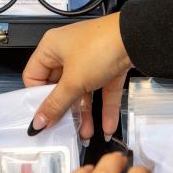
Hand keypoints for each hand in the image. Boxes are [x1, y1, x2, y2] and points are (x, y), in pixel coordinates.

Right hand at [23, 13, 131, 141]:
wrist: (138, 39)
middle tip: (65, 128)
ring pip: (82, 91)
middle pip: (60, 87)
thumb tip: (39, 121)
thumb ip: (56, 104)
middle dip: (65, 110)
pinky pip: (102, 90)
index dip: (37, 97)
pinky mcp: (108, 65)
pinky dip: (104, 108)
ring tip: (87, 133)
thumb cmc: (101, 46)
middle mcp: (68, 51)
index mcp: (51, 48)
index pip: (34, 76)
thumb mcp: (74, 81)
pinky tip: (107, 127)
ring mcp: (89, 59)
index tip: (43, 117)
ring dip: (85, 114)